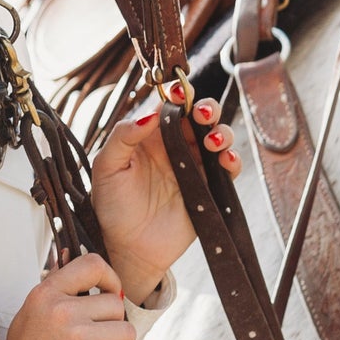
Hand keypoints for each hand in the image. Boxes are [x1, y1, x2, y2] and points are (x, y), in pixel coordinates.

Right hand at [1, 252, 137, 339]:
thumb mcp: (30, 315)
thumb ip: (53, 288)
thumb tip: (68, 254)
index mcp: (46, 294)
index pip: (91, 264)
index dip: (110, 278)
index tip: (112, 294)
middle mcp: (61, 309)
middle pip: (115, 304)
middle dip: (113, 327)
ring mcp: (77, 336)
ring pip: (126, 332)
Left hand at [91, 91, 240, 304]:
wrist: (127, 248)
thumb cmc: (111, 204)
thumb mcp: (106, 166)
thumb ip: (123, 136)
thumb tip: (149, 114)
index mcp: (149, 135)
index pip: (168, 105)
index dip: (177, 94)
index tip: (179, 91)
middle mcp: (174, 146)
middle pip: (198, 116)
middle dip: (206, 107)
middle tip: (202, 113)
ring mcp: (193, 166)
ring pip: (217, 138)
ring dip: (221, 132)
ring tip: (212, 140)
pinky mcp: (208, 189)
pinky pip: (227, 170)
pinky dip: (232, 161)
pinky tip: (225, 161)